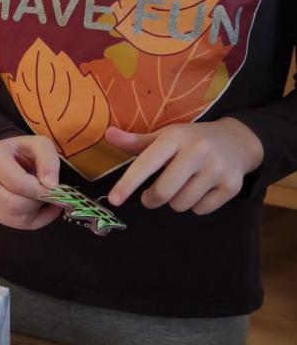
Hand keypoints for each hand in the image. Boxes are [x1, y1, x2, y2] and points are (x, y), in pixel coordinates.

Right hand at [0, 135, 60, 229]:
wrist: (5, 157)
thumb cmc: (23, 151)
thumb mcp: (40, 144)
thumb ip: (49, 159)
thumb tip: (51, 185)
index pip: (15, 183)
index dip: (39, 190)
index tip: (56, 190)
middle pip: (12, 204)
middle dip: (36, 202)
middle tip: (49, 194)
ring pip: (13, 217)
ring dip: (35, 211)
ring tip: (42, 198)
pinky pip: (13, 224)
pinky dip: (32, 219)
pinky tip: (37, 207)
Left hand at [105, 118, 263, 214]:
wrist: (237, 141)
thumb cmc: (191, 140)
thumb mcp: (165, 136)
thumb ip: (136, 142)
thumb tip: (107, 134)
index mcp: (176, 137)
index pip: (147, 163)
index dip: (128, 183)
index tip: (114, 200)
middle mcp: (198, 150)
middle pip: (163, 192)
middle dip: (152, 199)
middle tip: (151, 196)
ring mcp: (217, 168)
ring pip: (181, 204)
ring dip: (175, 201)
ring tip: (182, 186)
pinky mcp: (232, 185)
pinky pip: (201, 210)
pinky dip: (196, 205)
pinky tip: (202, 189)